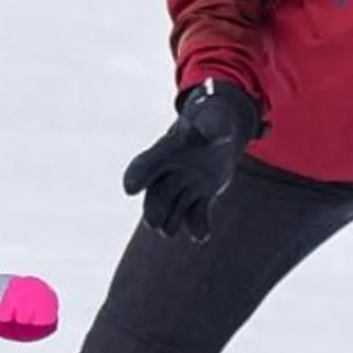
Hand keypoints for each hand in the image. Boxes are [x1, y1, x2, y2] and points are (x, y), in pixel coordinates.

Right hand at [121, 80, 261, 241]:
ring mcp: (186, 185)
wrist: (223, 127)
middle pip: (157, 194)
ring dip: (171, 222)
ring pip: (173, 208)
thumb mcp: (214, 116)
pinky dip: (199, 226)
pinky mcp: (201, 196)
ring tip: (169, 232)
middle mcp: (172, 170)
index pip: (148, 162)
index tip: (129, 188)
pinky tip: (203, 236)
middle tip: (153, 223)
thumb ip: (212, 124)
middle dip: (154, 209)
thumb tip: (209, 132)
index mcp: (168, 148)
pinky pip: (197, 214)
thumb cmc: (213, 116)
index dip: (138, 174)